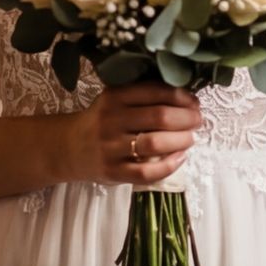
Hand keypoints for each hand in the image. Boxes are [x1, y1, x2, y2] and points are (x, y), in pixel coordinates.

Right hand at [65, 83, 200, 185]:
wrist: (68, 147)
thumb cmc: (101, 121)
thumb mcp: (115, 100)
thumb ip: (143, 96)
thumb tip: (186, 97)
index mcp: (114, 97)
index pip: (155, 92)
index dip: (181, 97)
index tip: (194, 102)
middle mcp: (111, 120)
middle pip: (159, 117)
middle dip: (186, 118)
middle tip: (198, 120)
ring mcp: (110, 147)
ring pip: (154, 143)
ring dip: (180, 140)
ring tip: (190, 138)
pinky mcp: (112, 171)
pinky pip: (146, 173)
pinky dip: (168, 166)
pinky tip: (180, 158)